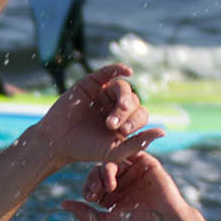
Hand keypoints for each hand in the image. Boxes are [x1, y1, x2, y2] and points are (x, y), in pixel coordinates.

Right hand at [29, 63, 163, 165]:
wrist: (56, 141)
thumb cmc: (84, 149)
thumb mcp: (114, 152)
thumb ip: (139, 143)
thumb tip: (164, 131)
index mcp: (125, 121)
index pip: (141, 114)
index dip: (136, 121)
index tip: (122, 131)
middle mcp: (116, 105)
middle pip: (133, 101)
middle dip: (125, 113)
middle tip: (111, 126)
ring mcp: (104, 93)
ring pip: (123, 88)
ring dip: (122, 100)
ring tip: (110, 117)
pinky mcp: (92, 83)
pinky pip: (109, 72)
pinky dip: (118, 69)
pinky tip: (127, 71)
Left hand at [61, 151, 190, 220]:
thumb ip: (83, 212)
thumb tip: (62, 204)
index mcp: (110, 195)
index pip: (91, 185)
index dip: (88, 188)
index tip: (91, 197)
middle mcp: (121, 181)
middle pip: (98, 171)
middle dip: (95, 179)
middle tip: (97, 191)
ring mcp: (133, 171)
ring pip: (112, 161)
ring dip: (106, 171)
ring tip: (110, 185)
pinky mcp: (146, 162)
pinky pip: (130, 151)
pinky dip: (122, 153)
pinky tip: (115, 162)